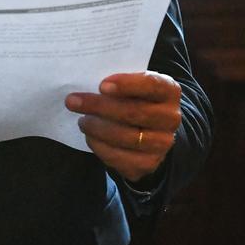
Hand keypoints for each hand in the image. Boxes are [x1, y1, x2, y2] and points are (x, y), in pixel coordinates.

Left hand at [65, 71, 181, 181]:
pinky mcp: (149, 164)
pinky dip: (101, 147)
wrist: (150, 129)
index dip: (127, 84)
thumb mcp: (132, 83)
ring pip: (128, 137)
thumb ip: (117, 80)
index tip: (101, 85)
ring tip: (82, 120)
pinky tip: (90, 137)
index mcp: (169, 90)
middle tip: (73, 101)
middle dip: (99, 106)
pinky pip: (122, 158)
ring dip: (98, 128)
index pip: (152, 85)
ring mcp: (162, 143)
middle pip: (134, 112)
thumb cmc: (133, 97)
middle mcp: (171, 118)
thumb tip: (86, 80)